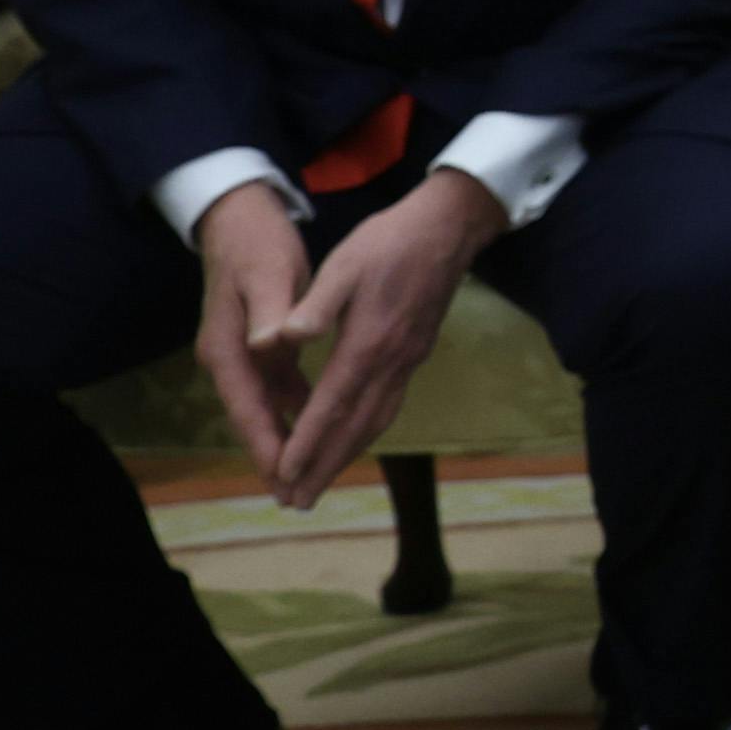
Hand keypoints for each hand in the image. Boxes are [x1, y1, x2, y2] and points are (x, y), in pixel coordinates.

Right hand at [191, 182, 315, 491]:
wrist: (239, 217)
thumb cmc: (256, 244)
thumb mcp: (266, 272)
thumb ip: (269, 311)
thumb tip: (269, 344)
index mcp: (229, 349)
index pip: (248, 408)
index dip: (268, 444)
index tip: (286, 476)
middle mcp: (231, 359)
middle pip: (254, 419)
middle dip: (276, 457)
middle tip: (298, 498)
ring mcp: (244, 354)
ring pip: (268, 409)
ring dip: (287, 441)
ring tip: (308, 478)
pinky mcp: (260, 346)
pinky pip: (279, 390)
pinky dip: (297, 412)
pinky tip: (319, 429)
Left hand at [269, 165, 502, 509]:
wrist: (450, 227)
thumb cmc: (390, 240)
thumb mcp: (344, 263)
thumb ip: (315, 305)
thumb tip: (281, 338)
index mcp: (368, 343)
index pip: (331, 404)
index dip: (306, 443)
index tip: (283, 475)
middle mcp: (392, 361)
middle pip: (356, 427)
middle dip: (324, 466)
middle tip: (295, 502)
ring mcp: (408, 360)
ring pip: (376, 421)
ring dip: (346, 456)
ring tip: (319, 484)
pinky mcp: (415, 353)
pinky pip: (388, 406)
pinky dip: (365, 432)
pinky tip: (353, 438)